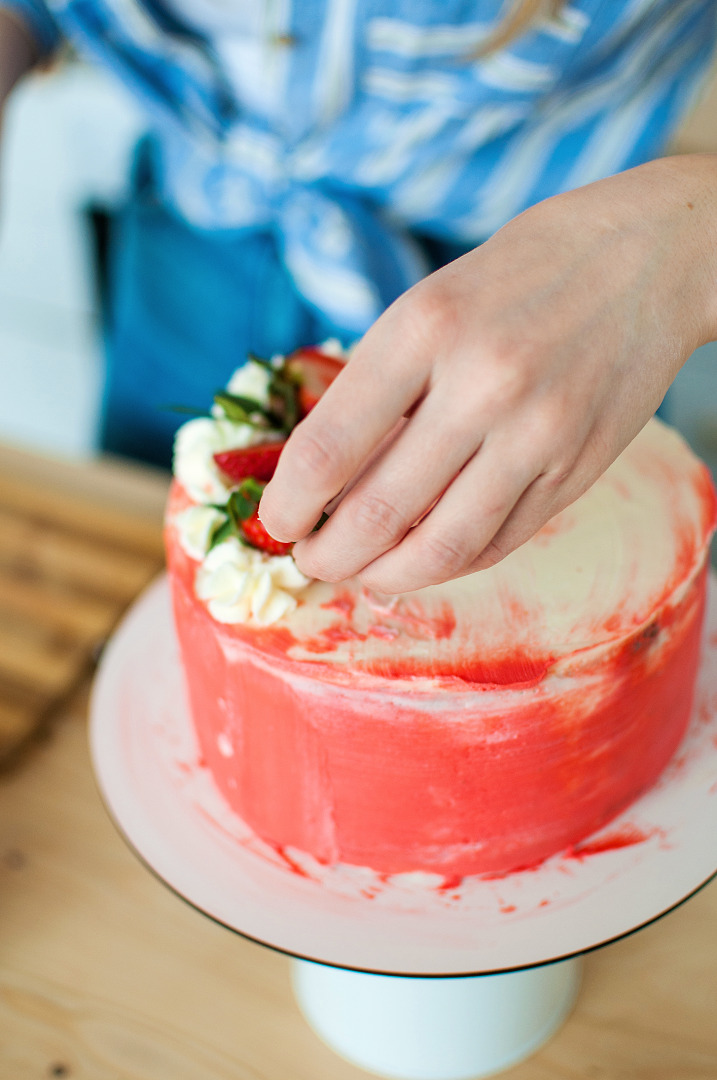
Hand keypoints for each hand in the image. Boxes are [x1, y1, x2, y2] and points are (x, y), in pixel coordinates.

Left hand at [260, 155, 716, 592]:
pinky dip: (445, 563)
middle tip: (309, 559)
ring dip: (383, 576)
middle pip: (378, 512)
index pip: (330, 447)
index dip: (287, 504)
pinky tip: (418, 559)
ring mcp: (538, 434)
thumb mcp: (428, 303)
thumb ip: (376, 387)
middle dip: (327, 554)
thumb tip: (317, 477)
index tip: (273, 522)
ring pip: (441, 547)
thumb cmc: (515, 278)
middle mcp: (483, 384)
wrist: (644, 259)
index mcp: (426, 328)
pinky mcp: (576, 470)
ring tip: (358, 572)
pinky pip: (496, 543)